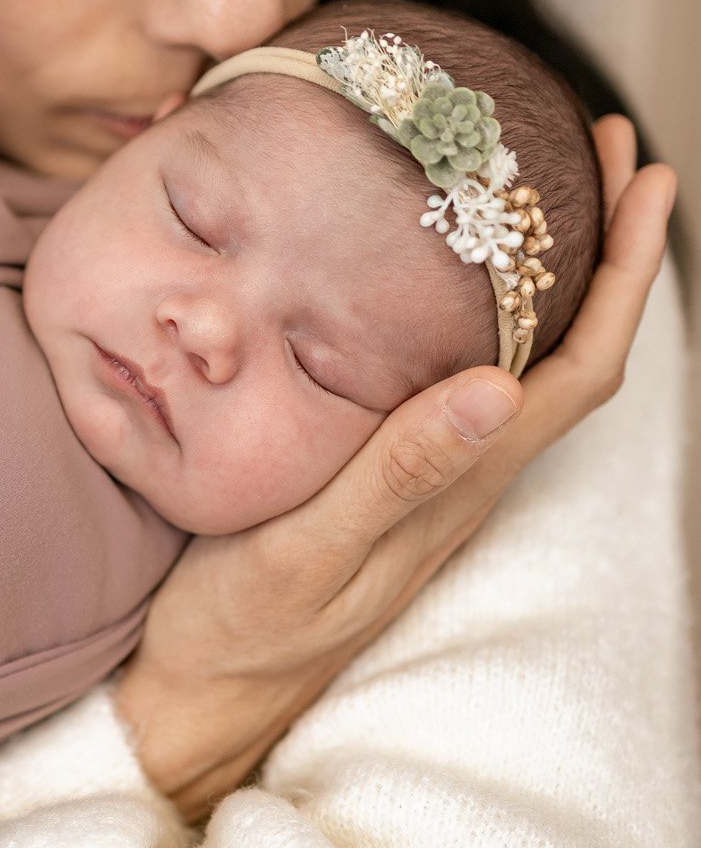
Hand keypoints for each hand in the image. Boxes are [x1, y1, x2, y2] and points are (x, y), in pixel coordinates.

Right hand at [116, 120, 674, 821]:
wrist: (202, 697)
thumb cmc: (246, 628)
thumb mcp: (312, 548)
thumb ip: (401, 472)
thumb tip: (501, 388)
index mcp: (459, 483)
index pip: (580, 367)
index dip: (627, 274)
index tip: (646, 177)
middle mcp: (462, 477)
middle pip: (571, 353)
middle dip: (608, 251)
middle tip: (605, 150)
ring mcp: (429, 482)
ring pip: (526, 364)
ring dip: (555, 276)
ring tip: (542, 191)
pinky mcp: (388, 481)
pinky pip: (467, 379)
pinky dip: (485, 311)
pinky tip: (440, 280)